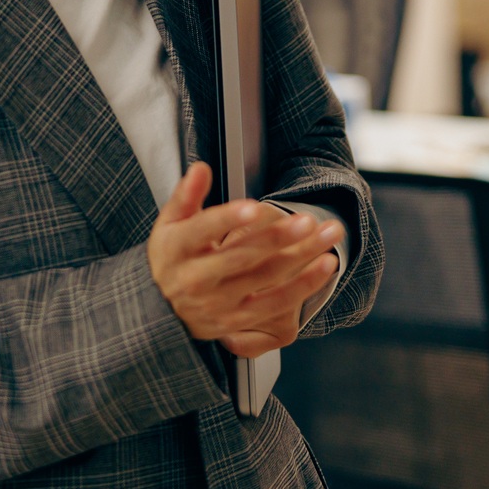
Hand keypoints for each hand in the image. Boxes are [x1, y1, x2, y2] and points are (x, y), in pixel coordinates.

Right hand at [146, 162, 343, 355]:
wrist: (162, 311)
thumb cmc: (171, 258)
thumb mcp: (169, 224)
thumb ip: (187, 196)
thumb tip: (201, 168)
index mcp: (176, 250)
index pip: (202, 231)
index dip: (229, 219)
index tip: (255, 207)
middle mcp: (196, 279)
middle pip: (241, 256)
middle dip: (277, 237)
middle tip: (307, 220)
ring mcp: (217, 303)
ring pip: (264, 278)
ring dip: (300, 257)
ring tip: (326, 235)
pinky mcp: (236, 320)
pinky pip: (275, 304)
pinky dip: (303, 286)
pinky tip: (325, 266)